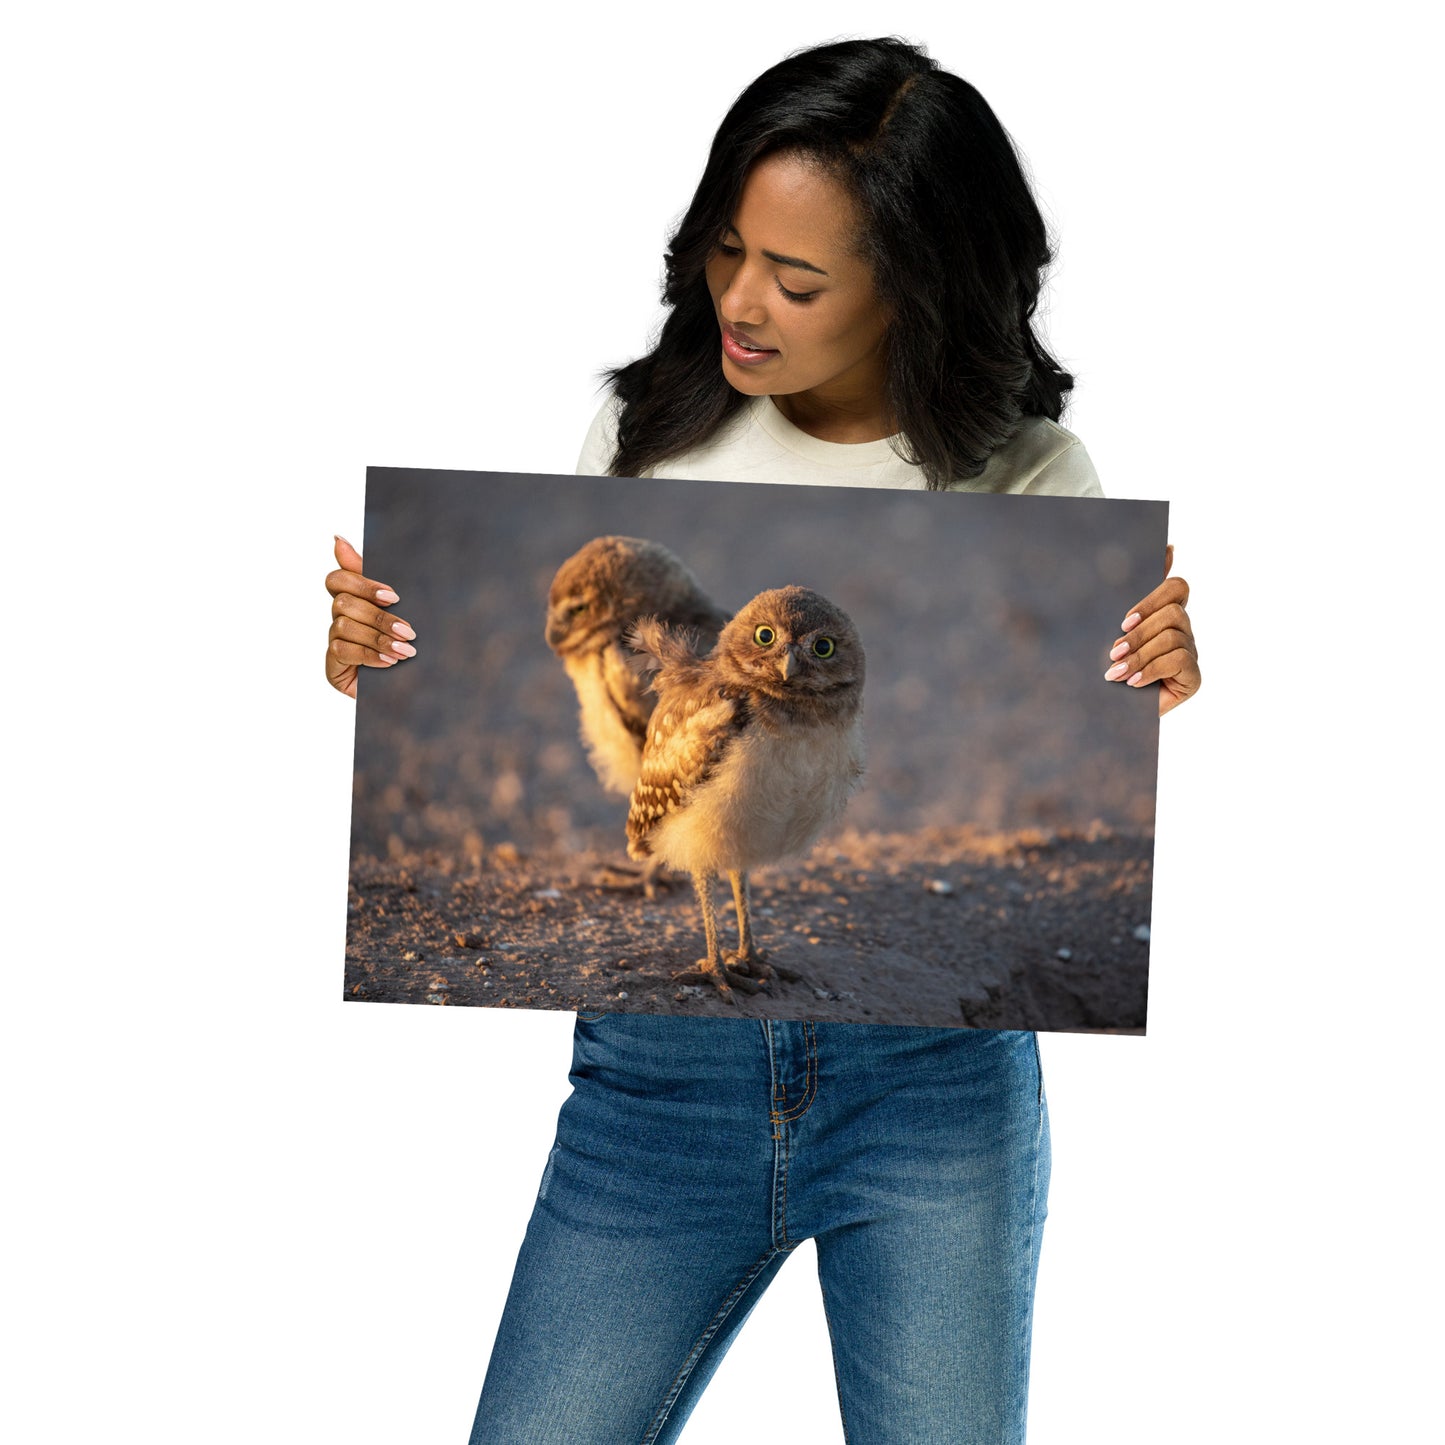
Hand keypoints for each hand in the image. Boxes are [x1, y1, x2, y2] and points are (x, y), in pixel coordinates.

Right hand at [325, 536, 415, 698]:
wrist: (413, 690)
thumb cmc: (407, 645)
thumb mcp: (402, 610)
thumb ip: (376, 579)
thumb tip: (337, 538)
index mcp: (354, 600)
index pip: (338, 579)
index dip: (362, 583)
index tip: (393, 597)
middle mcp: (339, 618)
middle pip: (343, 602)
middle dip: (379, 617)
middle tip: (409, 631)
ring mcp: (334, 642)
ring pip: (343, 626)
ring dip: (378, 638)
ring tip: (406, 652)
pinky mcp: (333, 666)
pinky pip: (342, 651)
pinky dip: (369, 655)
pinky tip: (389, 663)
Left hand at [1103, 543, 1199, 716]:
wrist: (1109, 715)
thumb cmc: (1109, 669)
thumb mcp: (1113, 633)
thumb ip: (1132, 600)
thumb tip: (1168, 550)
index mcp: (1164, 615)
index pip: (1177, 588)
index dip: (1153, 599)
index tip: (1124, 620)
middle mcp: (1182, 631)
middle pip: (1173, 613)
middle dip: (1139, 633)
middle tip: (1113, 652)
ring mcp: (1190, 653)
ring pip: (1173, 636)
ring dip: (1140, 655)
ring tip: (1116, 673)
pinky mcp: (1193, 677)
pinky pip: (1179, 660)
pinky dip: (1152, 670)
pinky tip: (1134, 683)